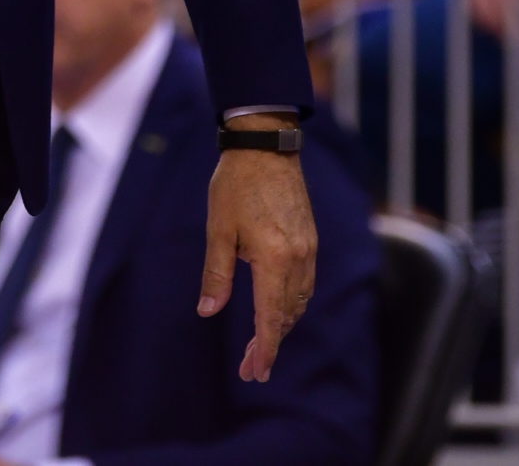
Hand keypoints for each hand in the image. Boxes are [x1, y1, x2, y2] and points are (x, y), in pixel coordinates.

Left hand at [199, 119, 318, 382]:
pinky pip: (305, 283)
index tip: (255, 373)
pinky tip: (277, 308)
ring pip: (300, 301)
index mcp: (273, 258)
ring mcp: (308, 248)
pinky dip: (292, 303)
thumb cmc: (235, 185)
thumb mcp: (218, 229)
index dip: (264, 349)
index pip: (271, 318)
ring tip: (261, 343)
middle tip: (250, 366)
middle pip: (288, 315)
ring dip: (282, 325)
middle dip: (271, 344)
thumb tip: (208, 311)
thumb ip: (216, 274)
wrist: (266, 145)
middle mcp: (297, 258)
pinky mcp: (310, 239)